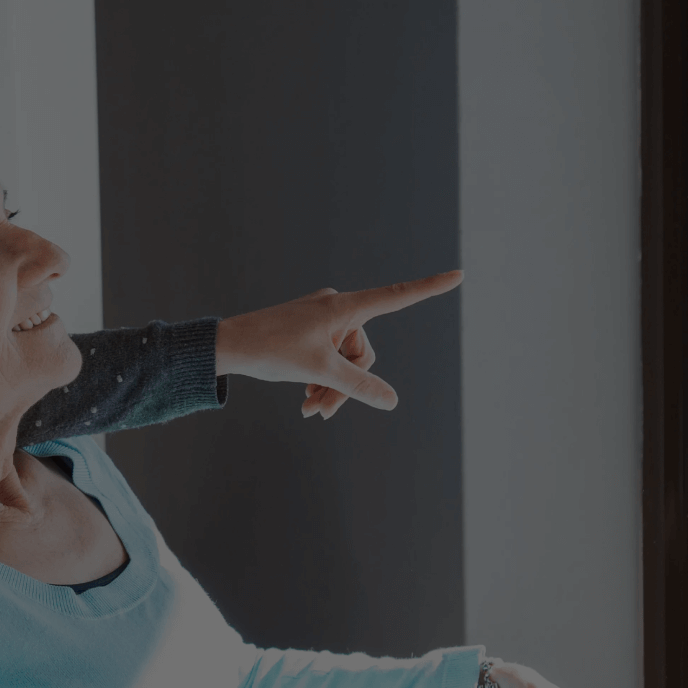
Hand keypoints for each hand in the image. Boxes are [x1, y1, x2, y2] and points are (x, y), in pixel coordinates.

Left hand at [214, 272, 463, 417]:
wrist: (228, 346)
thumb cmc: (272, 351)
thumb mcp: (319, 372)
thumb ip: (359, 387)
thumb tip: (392, 401)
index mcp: (345, 307)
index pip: (397, 297)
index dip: (430, 288)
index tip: (459, 274)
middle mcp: (338, 307)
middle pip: (363, 352)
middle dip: (346, 384)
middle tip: (321, 413)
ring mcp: (323, 318)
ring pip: (344, 360)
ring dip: (331, 387)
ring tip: (310, 409)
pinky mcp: (310, 329)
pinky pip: (329, 356)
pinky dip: (321, 378)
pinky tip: (306, 399)